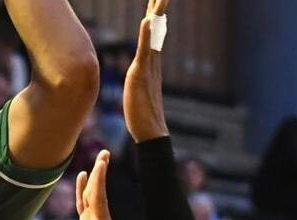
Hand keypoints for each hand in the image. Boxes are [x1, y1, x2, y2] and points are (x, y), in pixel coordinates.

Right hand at [70, 151, 125, 219]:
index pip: (100, 197)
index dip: (100, 179)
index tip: (102, 162)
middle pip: (99, 192)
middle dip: (101, 172)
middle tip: (104, 153)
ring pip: (93, 195)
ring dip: (95, 178)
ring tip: (98, 160)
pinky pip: (84, 203)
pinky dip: (83, 189)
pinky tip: (82, 178)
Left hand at [123, 0, 170, 142]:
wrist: (150, 130)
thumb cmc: (141, 111)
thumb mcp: (137, 86)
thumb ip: (140, 75)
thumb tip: (140, 70)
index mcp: (150, 60)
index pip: (153, 31)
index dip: (155, 14)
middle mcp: (153, 59)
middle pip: (156, 27)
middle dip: (158, 7)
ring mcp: (149, 65)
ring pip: (153, 34)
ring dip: (156, 13)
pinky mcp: (141, 73)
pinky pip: (145, 50)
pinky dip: (147, 34)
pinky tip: (148, 19)